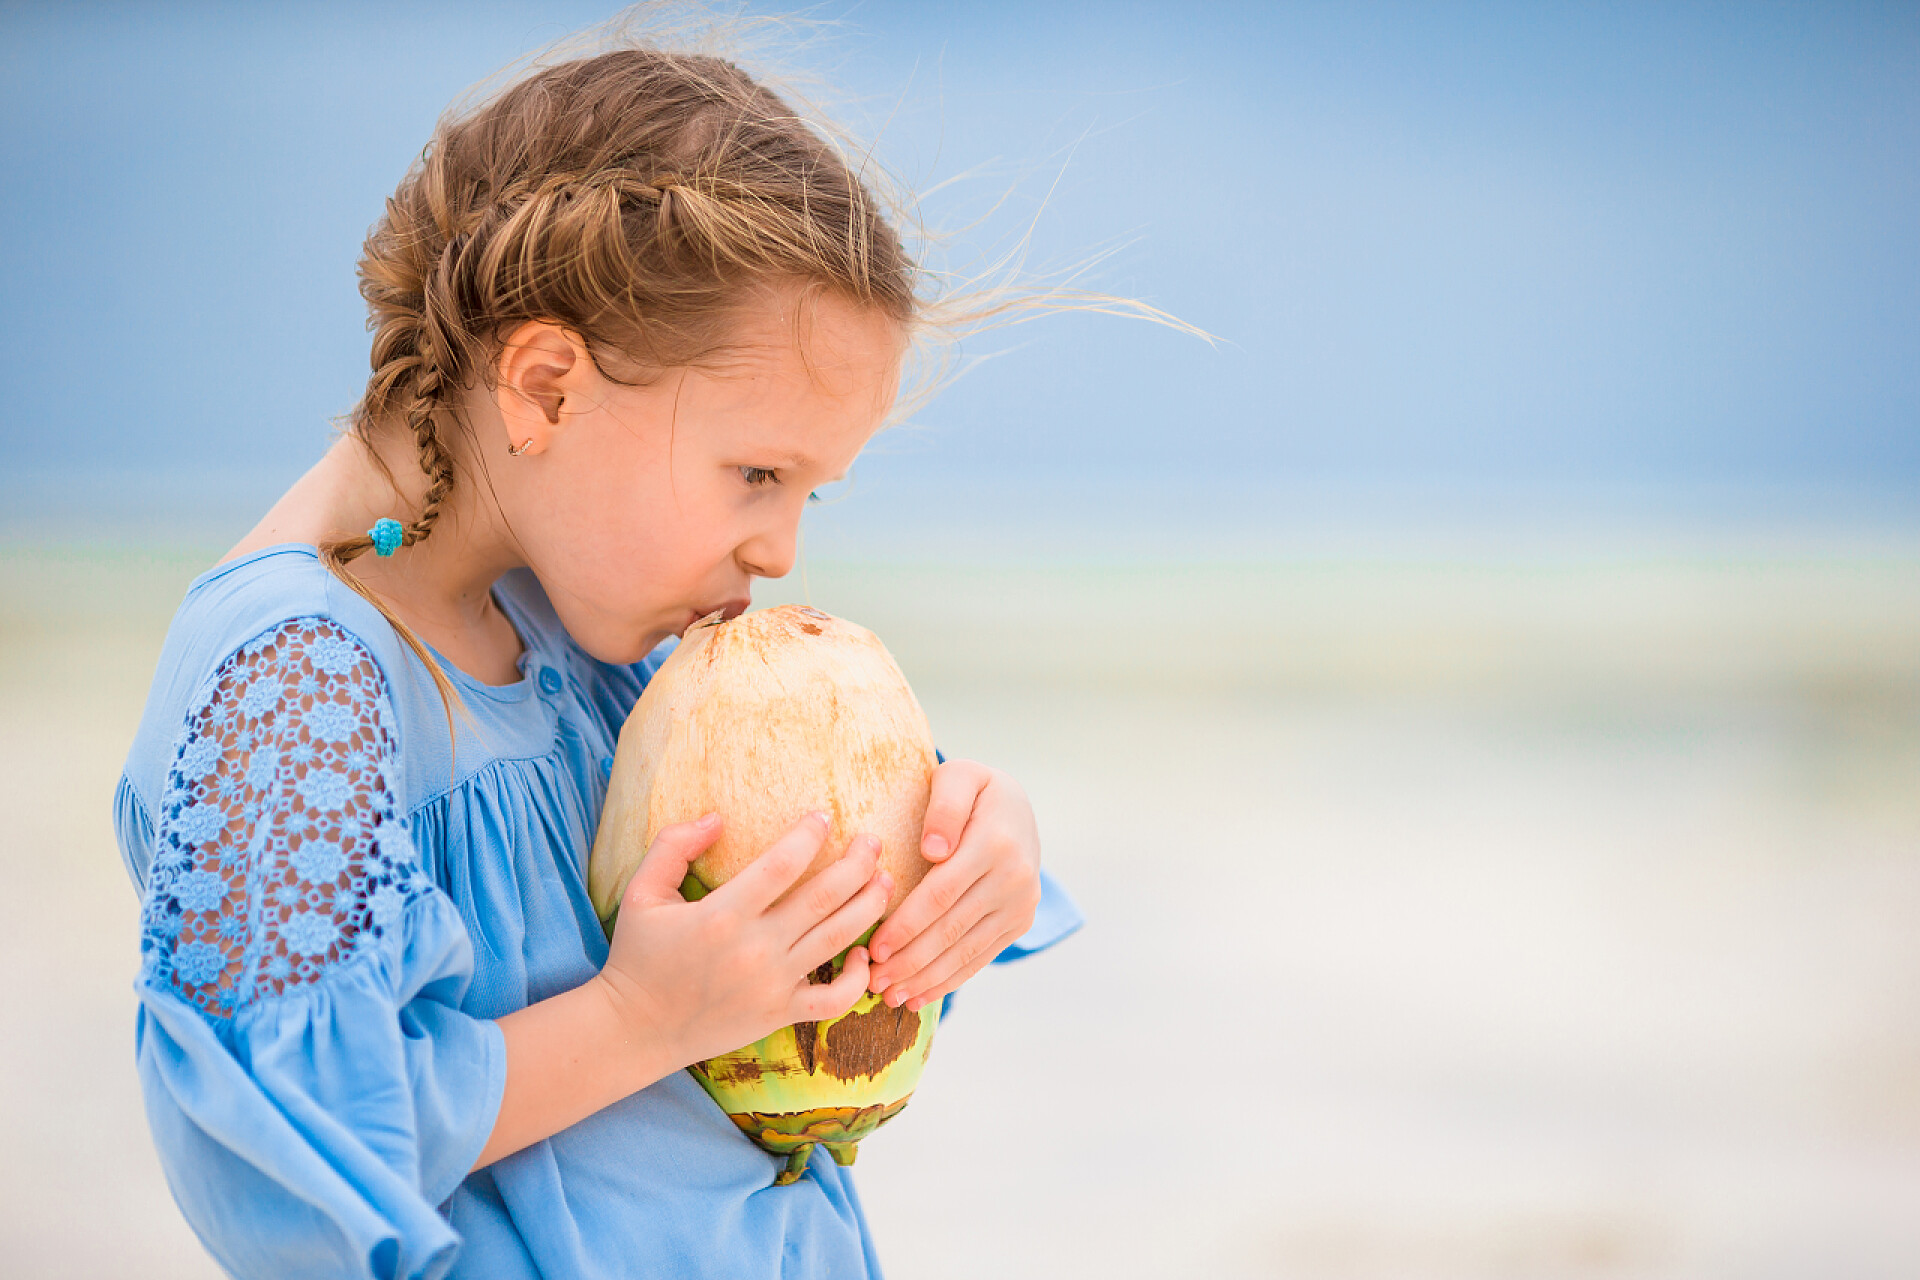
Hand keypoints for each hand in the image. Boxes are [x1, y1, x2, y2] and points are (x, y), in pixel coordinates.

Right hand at [594, 811, 892, 1068]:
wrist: (635, 1029)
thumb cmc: (638, 955)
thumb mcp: (640, 892)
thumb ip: (674, 846)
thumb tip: (717, 817)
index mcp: (721, 916)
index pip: (781, 865)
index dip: (808, 836)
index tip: (823, 817)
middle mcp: (754, 949)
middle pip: (824, 898)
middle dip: (857, 864)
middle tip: (873, 840)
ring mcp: (772, 985)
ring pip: (838, 940)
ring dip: (869, 906)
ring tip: (885, 880)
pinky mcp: (780, 1014)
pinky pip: (835, 999)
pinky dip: (860, 978)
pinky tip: (864, 952)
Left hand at [865, 759, 1042, 1010]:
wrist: (1019, 807)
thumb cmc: (974, 788)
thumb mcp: (959, 776)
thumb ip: (944, 807)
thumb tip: (934, 851)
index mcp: (995, 844)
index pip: (941, 894)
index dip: (906, 925)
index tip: (874, 948)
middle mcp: (1015, 879)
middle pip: (951, 929)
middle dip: (910, 961)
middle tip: (873, 982)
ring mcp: (1021, 904)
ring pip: (966, 950)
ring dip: (926, 978)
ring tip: (890, 996)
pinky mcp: (1020, 922)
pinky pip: (981, 956)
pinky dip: (950, 980)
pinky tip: (920, 996)